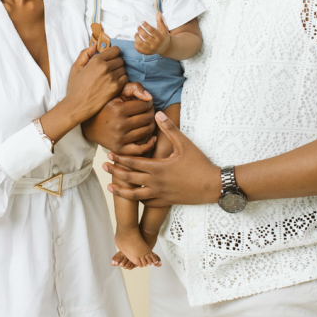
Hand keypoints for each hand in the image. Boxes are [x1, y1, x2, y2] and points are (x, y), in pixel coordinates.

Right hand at [64, 44, 127, 121]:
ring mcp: (112, 78)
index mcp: (96, 60)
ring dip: (119, 71)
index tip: (110, 58)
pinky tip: (113, 84)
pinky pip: (125, 79)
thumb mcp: (75, 68)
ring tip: (110, 77)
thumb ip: (85, 54)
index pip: (115, 50)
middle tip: (109, 69)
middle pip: (120, 59)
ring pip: (124, 69)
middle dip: (116, 63)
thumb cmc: (75, 88)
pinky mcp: (116, 87)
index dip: (113, 53)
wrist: (77, 105)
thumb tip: (94, 46)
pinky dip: (121, 80)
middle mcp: (105, 67)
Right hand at [81, 82, 156, 154]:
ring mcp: (119, 139)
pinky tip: (152, 137)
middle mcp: (119, 125)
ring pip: (147, 131)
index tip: (146, 103)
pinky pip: (141, 149)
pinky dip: (150, 143)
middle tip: (149, 112)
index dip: (148, 102)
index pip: (145, 105)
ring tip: (148, 121)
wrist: (90, 126)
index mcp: (118, 110)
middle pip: (147, 118)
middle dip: (151, 113)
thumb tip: (149, 97)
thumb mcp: (117, 93)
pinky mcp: (120, 149)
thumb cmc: (107, 107)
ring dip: (151, 125)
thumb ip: (134, 88)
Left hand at [103, 111, 220, 206]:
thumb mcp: (185, 143)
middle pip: (129, 178)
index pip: (133, 162)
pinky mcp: (166, 201)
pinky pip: (148, 203)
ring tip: (110, 186)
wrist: (212, 185)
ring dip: (121, 190)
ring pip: (135, 194)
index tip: (110, 153)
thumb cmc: (199, 163)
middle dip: (115, 172)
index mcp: (158, 167)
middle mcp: (156, 182)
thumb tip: (157, 113)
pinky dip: (138, 199)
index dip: (120, 158)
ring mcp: (160, 194)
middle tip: (104, 167)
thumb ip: (169, 129)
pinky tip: (133, 196)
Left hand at [134, 12, 170, 55]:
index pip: (152, 31)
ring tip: (136, 33)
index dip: (146, 25)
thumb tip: (158, 13)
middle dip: (140, 30)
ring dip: (136, 37)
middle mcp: (156, 44)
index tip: (142, 21)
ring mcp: (151, 50)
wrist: (165, 47)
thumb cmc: (163, 36)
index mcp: (160, 37)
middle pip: (145, 36)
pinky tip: (136, 40)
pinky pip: (139, 49)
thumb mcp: (163, 29)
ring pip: (140, 43)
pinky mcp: (147, 53)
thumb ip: (160, 21)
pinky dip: (136, 44)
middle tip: (138, 26)